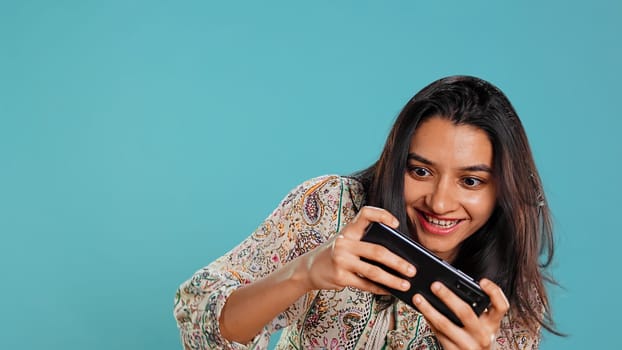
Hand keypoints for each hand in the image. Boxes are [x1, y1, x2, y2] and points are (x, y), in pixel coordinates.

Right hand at [296, 206, 415, 293]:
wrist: (309, 268)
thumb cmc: (335, 254)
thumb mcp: (346, 242)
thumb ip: (365, 244)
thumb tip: (398, 256)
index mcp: (349, 230)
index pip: (365, 214)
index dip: (381, 215)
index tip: (396, 224)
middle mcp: (344, 243)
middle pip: (377, 251)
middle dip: (398, 262)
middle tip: (412, 270)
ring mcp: (341, 260)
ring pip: (373, 271)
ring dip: (392, 280)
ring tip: (406, 285)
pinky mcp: (340, 277)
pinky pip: (365, 284)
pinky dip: (379, 288)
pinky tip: (390, 290)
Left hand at [413, 278, 509, 349]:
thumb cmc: (476, 339)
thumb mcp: (483, 325)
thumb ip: (476, 309)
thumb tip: (451, 286)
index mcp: (492, 324)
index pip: (501, 306)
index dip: (494, 292)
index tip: (482, 281)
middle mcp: (483, 335)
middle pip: (466, 312)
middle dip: (448, 297)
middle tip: (435, 285)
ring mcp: (468, 345)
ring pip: (445, 324)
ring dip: (429, 309)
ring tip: (419, 298)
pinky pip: (438, 333)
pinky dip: (429, 320)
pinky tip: (422, 311)